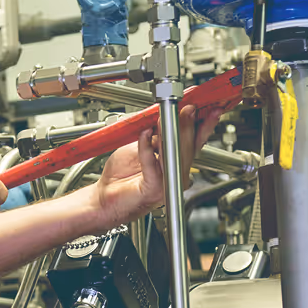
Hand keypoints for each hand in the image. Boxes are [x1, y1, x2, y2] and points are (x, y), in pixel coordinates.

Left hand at [93, 104, 222, 226]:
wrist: (104, 198)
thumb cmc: (120, 177)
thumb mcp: (139, 147)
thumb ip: (154, 136)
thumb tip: (164, 118)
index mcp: (174, 164)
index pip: (194, 143)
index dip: (201, 126)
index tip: (203, 109)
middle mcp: (174, 175)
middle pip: (189, 148)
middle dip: (188, 126)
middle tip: (189, 110)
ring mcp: (166, 183)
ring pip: (174, 154)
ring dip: (170, 133)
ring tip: (166, 118)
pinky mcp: (153, 188)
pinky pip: (151, 162)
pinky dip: (146, 146)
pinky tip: (144, 134)